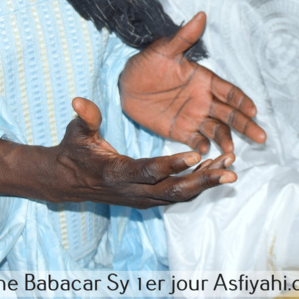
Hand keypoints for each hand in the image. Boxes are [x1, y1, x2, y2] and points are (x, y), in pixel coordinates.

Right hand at [0, 98, 236, 207]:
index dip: (171, 165)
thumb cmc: (75, 152)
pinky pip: (178, 194)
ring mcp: (142, 199)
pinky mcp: (149, 199)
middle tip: (229, 170)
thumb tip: (79, 99)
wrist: (68, 183)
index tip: (194, 154)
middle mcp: (133, 191)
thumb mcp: (77, 133)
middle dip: (203, 180)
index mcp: (117, 173)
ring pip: (180, 195)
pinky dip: (198, 183)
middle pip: (173, 190)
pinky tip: (216, 169)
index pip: (148, 171)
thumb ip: (85, 117)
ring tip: (230, 167)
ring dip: (206, 182)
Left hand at [119, 12, 265, 153]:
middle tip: (261, 136)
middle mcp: (204, 100)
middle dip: (246, 124)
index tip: (253, 110)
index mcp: (204, 80)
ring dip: (226, 139)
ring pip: (217, 129)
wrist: (125, 84)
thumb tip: (200, 15)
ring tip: (232, 151)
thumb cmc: (147, 63)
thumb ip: (184, 37)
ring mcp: (194, 116)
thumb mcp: (165, 50)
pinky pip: (195, 140)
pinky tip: (205, 152)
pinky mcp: (181, 131)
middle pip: (230, 113)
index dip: (242, 100)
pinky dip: (201, 147)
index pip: (229, 91)